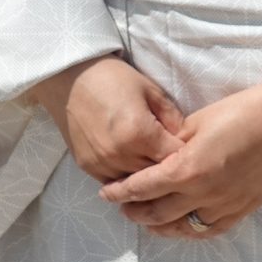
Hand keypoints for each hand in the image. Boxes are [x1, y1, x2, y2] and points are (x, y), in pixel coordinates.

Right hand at [25, 54, 183, 182]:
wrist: (70, 77)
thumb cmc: (113, 78)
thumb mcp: (150, 90)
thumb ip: (172, 118)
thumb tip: (185, 139)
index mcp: (140, 134)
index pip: (174, 159)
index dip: (185, 155)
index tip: (191, 150)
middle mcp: (120, 155)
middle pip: (155, 176)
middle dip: (168, 169)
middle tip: (176, 160)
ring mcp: (102, 164)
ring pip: (135, 184)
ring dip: (146, 176)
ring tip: (154, 165)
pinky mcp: (87, 167)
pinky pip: (114, 182)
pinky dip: (125, 177)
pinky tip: (132, 166)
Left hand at [99, 79, 261, 237]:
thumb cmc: (240, 112)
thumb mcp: (196, 122)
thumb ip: (171, 145)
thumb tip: (155, 157)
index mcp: (187, 169)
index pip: (142, 188)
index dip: (120, 193)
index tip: (107, 193)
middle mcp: (203, 194)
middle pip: (157, 214)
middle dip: (135, 212)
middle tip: (124, 208)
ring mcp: (224, 205)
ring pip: (183, 228)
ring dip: (161, 226)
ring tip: (149, 221)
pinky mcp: (243, 209)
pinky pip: (210, 229)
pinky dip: (192, 230)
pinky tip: (183, 226)